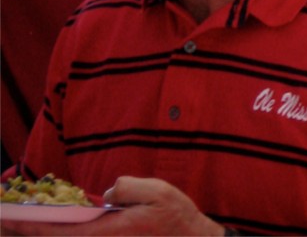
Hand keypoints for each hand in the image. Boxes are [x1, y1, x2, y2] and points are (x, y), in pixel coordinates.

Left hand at [0, 177, 224, 235]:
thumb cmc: (176, 220)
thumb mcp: (158, 192)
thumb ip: (127, 187)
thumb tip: (107, 195)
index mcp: (108, 234)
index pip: (61, 232)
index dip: (32, 226)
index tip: (11, 219)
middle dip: (30, 234)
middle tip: (7, 224)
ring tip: (24, 228)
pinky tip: (59, 231)